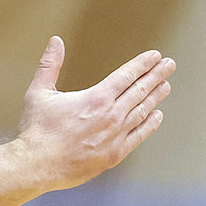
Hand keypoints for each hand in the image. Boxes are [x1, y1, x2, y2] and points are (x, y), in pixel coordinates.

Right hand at [15, 36, 172, 190]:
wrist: (38, 164)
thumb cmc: (36, 129)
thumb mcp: (39, 91)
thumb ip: (49, 64)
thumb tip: (56, 41)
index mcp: (96, 98)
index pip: (126, 76)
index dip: (142, 64)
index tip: (155, 56)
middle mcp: (111, 116)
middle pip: (140, 91)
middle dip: (156, 76)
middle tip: (169, 65)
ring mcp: (116, 136)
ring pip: (142, 112)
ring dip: (156, 97)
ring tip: (166, 86)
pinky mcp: (115, 154)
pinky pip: (138, 136)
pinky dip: (150, 124)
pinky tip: (157, 116)